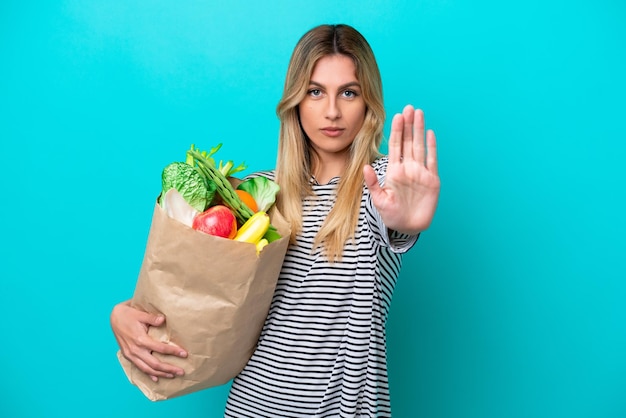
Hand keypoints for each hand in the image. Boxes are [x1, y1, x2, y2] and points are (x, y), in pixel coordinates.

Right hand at [110, 300, 186, 380]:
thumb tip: (163, 319)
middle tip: (182, 372)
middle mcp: (135, 350)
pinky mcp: (128, 356)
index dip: (173, 352)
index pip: (160, 349)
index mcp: (140, 340)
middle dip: (169, 369)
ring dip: (160, 374)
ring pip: (147, 369)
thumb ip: (152, 318)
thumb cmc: (129, 315)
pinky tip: (156, 378)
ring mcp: (130, 355)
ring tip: (172, 376)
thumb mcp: (141, 314)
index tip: (184, 354)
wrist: (114, 318)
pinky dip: (148, 374)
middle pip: (155, 364)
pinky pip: (139, 368)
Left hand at [364, 105, 439, 234]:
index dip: (396, 131)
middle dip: (408, 125)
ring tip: (419, 113)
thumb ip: (373, 184)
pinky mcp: (432, 180)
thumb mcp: (379, 200)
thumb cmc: (391, 215)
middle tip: (409, 107)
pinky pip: (432, 160)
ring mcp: (420, 173)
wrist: (408, 227)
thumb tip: (365, 167)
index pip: (395, 146)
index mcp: (394, 171)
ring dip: (419, 130)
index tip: (396, 116)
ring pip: (420, 146)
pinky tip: (430, 134)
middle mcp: (407, 168)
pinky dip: (431, 147)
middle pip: (408, 141)